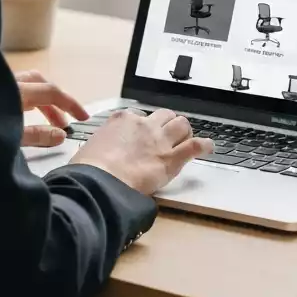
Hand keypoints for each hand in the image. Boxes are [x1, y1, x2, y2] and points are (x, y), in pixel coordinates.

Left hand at [15, 69, 88, 147]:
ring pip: (27, 83)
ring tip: (49, 120)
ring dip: (42, 98)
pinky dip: (28, 97)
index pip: (51, 92)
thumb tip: (61, 135)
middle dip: (56, 101)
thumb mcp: (9, 138)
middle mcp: (10, 81)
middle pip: (40, 82)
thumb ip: (35, 135)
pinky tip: (26, 112)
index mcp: (17, 90)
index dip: (70, 104)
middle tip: (63, 123)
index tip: (83, 118)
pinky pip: (15, 86)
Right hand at [71, 109, 212, 195]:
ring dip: (184, 131)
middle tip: (167, 134)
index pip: (138, 115)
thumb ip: (99, 147)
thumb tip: (95, 155)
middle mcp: (143, 124)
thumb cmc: (89, 168)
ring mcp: (159, 140)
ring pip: (181, 124)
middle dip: (167, 123)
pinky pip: (194, 146)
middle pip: (163, 115)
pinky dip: (204, 146)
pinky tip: (208, 147)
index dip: (142, 125)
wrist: (100, 181)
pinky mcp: (171, 159)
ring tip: (186, 138)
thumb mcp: (88, 149)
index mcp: (121, 120)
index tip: (142, 133)